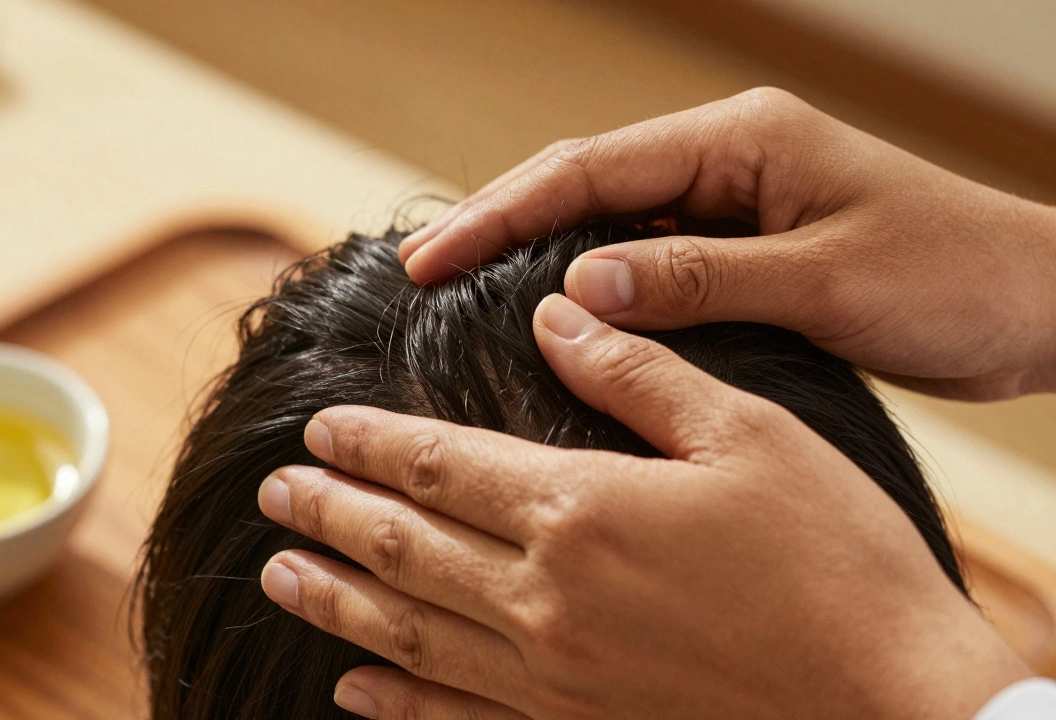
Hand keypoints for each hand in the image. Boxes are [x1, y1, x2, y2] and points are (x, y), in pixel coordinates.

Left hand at [257, 294, 1029, 719]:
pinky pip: (457, 716)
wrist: (893, 707)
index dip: (369, 442)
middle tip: (274, 493)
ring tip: (278, 575)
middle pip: (402, 546)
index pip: (437, 465)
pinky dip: (397, 701)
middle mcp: (545, 597)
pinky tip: (354, 687)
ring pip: (408, 629)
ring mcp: (553, 676)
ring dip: (334, 599)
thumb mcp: (747, 436)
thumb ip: (637, 372)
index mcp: (580, 509)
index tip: (318, 427)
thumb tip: (559, 312)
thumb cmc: (834, 561)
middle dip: (328, 515)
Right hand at [398, 88, 1055, 400]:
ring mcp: (732, 203)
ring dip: (539, 258)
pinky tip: (554, 322)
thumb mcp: (822, 279)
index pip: (592, 169)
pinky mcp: (743, 247)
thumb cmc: (952, 276)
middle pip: (584, 184)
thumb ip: (699, 278)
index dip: (503, 213)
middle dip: (499, 225)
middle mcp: (726, 159)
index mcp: (741, 140)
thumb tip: (581, 284)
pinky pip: (649, 261)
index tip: (433, 258)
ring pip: (609, 224)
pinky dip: (596, 289)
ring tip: (459, 296)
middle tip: (420, 274)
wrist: (1034, 304)